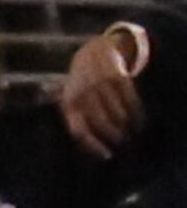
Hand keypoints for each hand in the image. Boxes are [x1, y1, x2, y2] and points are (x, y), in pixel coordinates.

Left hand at [63, 22, 150, 157]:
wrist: (95, 52)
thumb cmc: (81, 82)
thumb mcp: (68, 95)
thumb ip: (71, 118)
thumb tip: (77, 140)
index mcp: (69, 102)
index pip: (79, 130)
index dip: (93, 145)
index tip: (108, 156)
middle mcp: (83, 93)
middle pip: (103, 124)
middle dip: (115, 136)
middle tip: (123, 142)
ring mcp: (100, 85)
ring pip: (119, 115)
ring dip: (127, 126)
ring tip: (130, 131)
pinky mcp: (117, 77)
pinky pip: (131, 102)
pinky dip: (137, 114)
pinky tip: (138, 119)